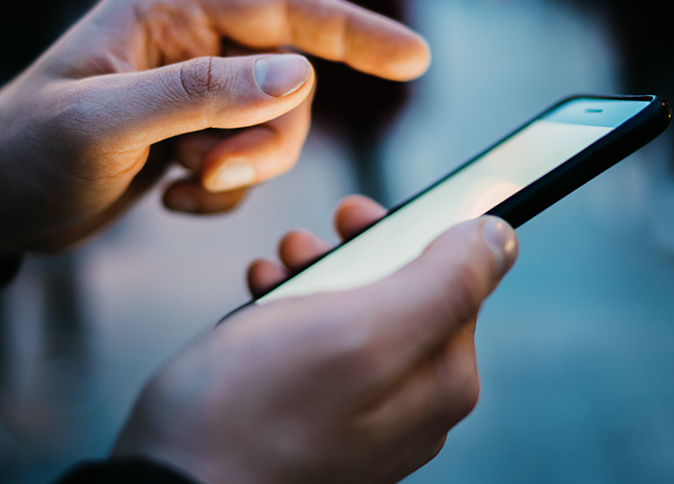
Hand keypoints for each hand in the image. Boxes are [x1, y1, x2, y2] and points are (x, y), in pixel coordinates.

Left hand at [0, 0, 428, 266]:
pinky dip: (224, 187)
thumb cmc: (27, 152)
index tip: (416, 58)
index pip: (287, 11)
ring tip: (184, 183)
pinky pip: (249, 158)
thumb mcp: (106, 123)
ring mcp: (197, 87)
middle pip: (288, 82)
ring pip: (274, 127)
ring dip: (242, 166)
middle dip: (265, 138)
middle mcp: (194, 40)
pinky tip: (175, 196)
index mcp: (172, 11)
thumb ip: (203, 95)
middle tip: (211, 171)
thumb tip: (299, 76)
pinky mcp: (197, 129)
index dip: (356, 32)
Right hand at [114, 204, 517, 483]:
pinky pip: (320, 341)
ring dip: (318, 274)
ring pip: (355, 309)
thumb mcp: (359, 329)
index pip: (453, 277)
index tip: (357, 217)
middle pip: (401, 291)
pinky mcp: (318, 413)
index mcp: (439, 377)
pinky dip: (293, 307)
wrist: (172, 480)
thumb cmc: (256, 407)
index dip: (406, 233)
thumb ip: (442, 283)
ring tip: (280, 267)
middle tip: (310, 242)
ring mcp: (363, 411)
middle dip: (354, 254)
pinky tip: (264, 299)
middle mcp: (411, 400)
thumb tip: (501, 238)